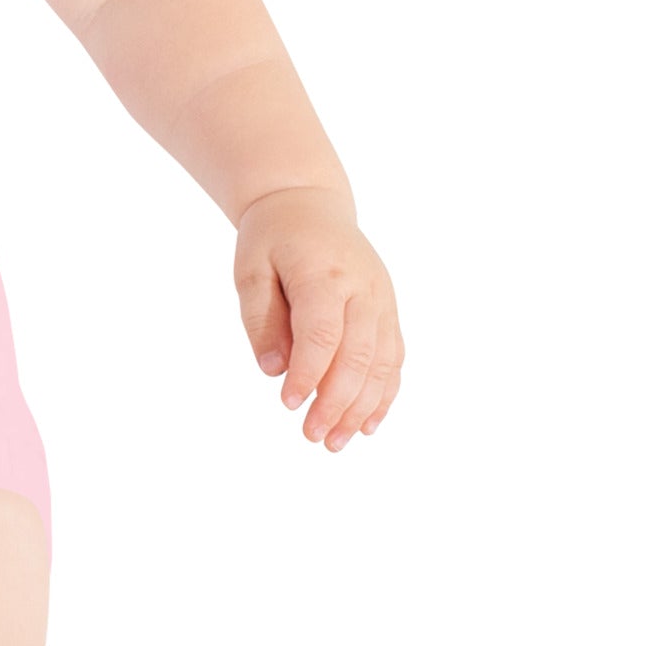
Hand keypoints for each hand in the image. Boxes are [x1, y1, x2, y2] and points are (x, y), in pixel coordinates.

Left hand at [233, 185, 403, 448]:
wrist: (308, 204)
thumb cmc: (272, 238)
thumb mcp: (250, 268)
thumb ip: (260, 319)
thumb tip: (273, 370)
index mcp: (324, 274)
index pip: (322, 333)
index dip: (309, 373)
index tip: (288, 404)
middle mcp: (363, 289)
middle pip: (358, 355)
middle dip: (337, 402)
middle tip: (312, 437)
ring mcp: (382, 300)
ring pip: (382, 363)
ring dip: (362, 408)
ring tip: (336, 441)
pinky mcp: (389, 310)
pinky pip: (394, 358)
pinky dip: (384, 393)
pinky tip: (368, 424)